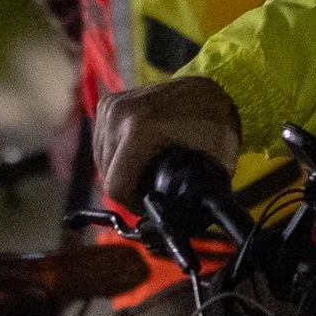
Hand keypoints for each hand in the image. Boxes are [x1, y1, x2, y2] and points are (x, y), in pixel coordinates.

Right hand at [92, 77, 242, 209]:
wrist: (210, 89)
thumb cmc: (214, 126)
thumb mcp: (211, 164)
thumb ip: (192, 197)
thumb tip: (179, 227)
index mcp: (139, 128)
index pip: (116, 186)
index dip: (133, 205)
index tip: (151, 205)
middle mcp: (118, 114)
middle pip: (107, 175)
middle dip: (128, 188)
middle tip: (153, 189)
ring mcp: (110, 106)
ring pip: (101, 160)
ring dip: (121, 171)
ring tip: (147, 172)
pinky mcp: (107, 103)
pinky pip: (102, 143)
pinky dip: (116, 155)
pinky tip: (137, 155)